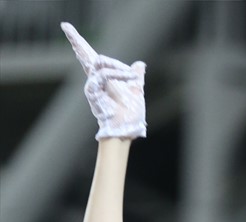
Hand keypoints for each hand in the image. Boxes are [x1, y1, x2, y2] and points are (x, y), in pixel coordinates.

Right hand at [61, 22, 145, 140]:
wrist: (127, 131)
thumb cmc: (130, 116)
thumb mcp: (136, 91)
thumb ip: (135, 77)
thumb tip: (140, 65)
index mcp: (103, 79)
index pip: (89, 57)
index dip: (80, 44)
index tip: (67, 29)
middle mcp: (94, 80)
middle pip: (83, 55)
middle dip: (76, 40)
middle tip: (66, 27)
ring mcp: (92, 86)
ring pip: (98, 62)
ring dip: (117, 66)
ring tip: (131, 76)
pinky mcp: (92, 92)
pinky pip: (102, 75)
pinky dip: (116, 73)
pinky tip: (128, 77)